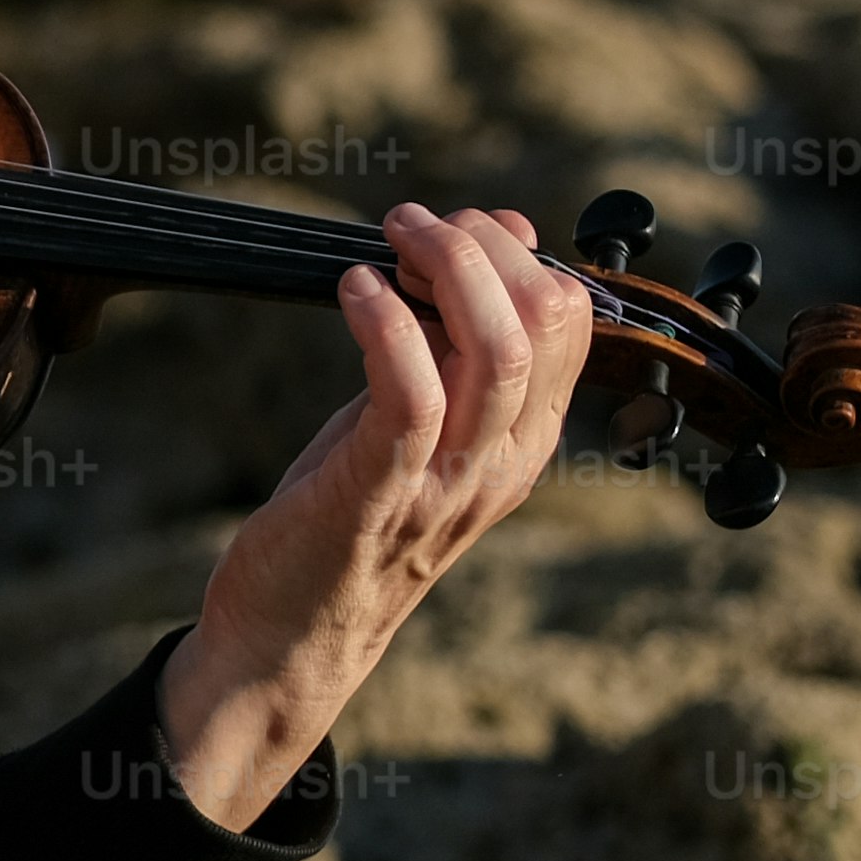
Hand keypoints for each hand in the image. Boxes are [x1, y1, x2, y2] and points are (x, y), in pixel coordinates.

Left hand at [157, 197, 597, 829]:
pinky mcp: (378, 495)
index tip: (452, 228)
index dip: (516, 254)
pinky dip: (386, 326)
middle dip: (482, 249)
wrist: (290, 636)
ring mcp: (447, 482)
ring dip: (442, 270)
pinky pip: (409, 397)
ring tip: (390, 239)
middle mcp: (501, 460)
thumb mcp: (413, 423)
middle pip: (542, 323)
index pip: (570, 320)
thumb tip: (496, 235)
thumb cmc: (346, 517)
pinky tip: (353, 289)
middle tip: (413, 224)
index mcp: (523, 441)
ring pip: (494, 353)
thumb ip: (452, 343)